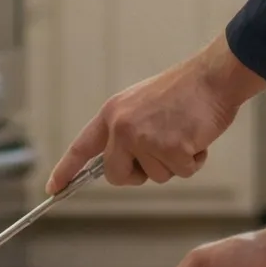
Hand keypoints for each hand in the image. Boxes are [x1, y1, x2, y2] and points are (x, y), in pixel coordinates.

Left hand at [48, 32, 265, 191]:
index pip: (82, 147)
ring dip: (174, 163)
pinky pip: (181, 173)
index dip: (65, 170)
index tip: (53, 189)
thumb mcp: (141, 104)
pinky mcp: (171, 148)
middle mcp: (122, 127)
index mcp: (112, 113)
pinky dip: (194, 161)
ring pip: (155, 177)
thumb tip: (120, 165)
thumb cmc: (183, 92)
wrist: (212, 77)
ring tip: (183, 133)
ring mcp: (145, 138)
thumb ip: (126, 131)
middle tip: (160, 153)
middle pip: (117, 175)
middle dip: (138, 174)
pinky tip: (197, 137)